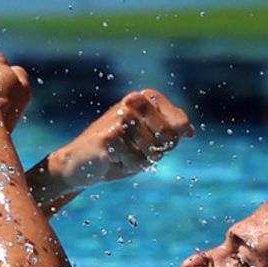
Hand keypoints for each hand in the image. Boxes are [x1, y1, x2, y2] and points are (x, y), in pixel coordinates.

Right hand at [45, 89, 194, 193]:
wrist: (77, 165)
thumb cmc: (113, 154)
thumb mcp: (145, 143)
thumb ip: (167, 134)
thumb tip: (191, 132)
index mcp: (145, 97)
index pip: (180, 124)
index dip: (169, 142)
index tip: (147, 142)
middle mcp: (134, 101)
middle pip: (170, 138)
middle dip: (153, 154)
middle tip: (130, 151)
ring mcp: (122, 116)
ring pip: (153, 153)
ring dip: (137, 162)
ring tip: (118, 155)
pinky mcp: (111, 134)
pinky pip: (136, 162)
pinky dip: (125, 167)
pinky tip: (109, 159)